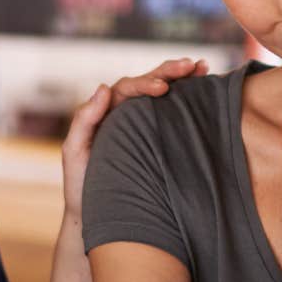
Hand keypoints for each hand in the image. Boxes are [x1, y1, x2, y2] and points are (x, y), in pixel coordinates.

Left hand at [62, 59, 207, 222]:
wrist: (96, 216)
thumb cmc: (82, 185)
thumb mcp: (75, 152)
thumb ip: (84, 120)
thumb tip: (104, 87)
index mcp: (106, 113)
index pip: (126, 88)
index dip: (145, 83)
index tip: (163, 88)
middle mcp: (125, 115)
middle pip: (147, 85)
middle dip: (169, 72)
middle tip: (193, 66)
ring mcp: (143, 128)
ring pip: (163, 97)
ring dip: (183, 80)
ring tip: (204, 68)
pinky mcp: (158, 143)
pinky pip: (172, 117)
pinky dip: (187, 101)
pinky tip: (205, 91)